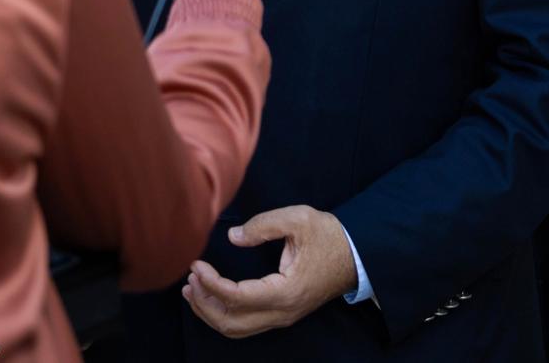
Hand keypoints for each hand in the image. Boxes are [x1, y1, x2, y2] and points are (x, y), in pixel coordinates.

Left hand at [181, 206, 356, 336]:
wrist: (357, 255)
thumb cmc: (330, 236)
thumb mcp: (300, 219)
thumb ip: (264, 225)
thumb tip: (232, 237)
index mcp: (285, 292)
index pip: (236, 297)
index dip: (211, 283)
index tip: (196, 264)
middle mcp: (282, 313)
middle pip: (230, 322)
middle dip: (203, 303)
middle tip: (191, 278)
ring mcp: (282, 318)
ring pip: (235, 328)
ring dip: (210, 312)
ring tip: (193, 289)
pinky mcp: (282, 315)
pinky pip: (245, 324)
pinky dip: (224, 313)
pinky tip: (213, 296)